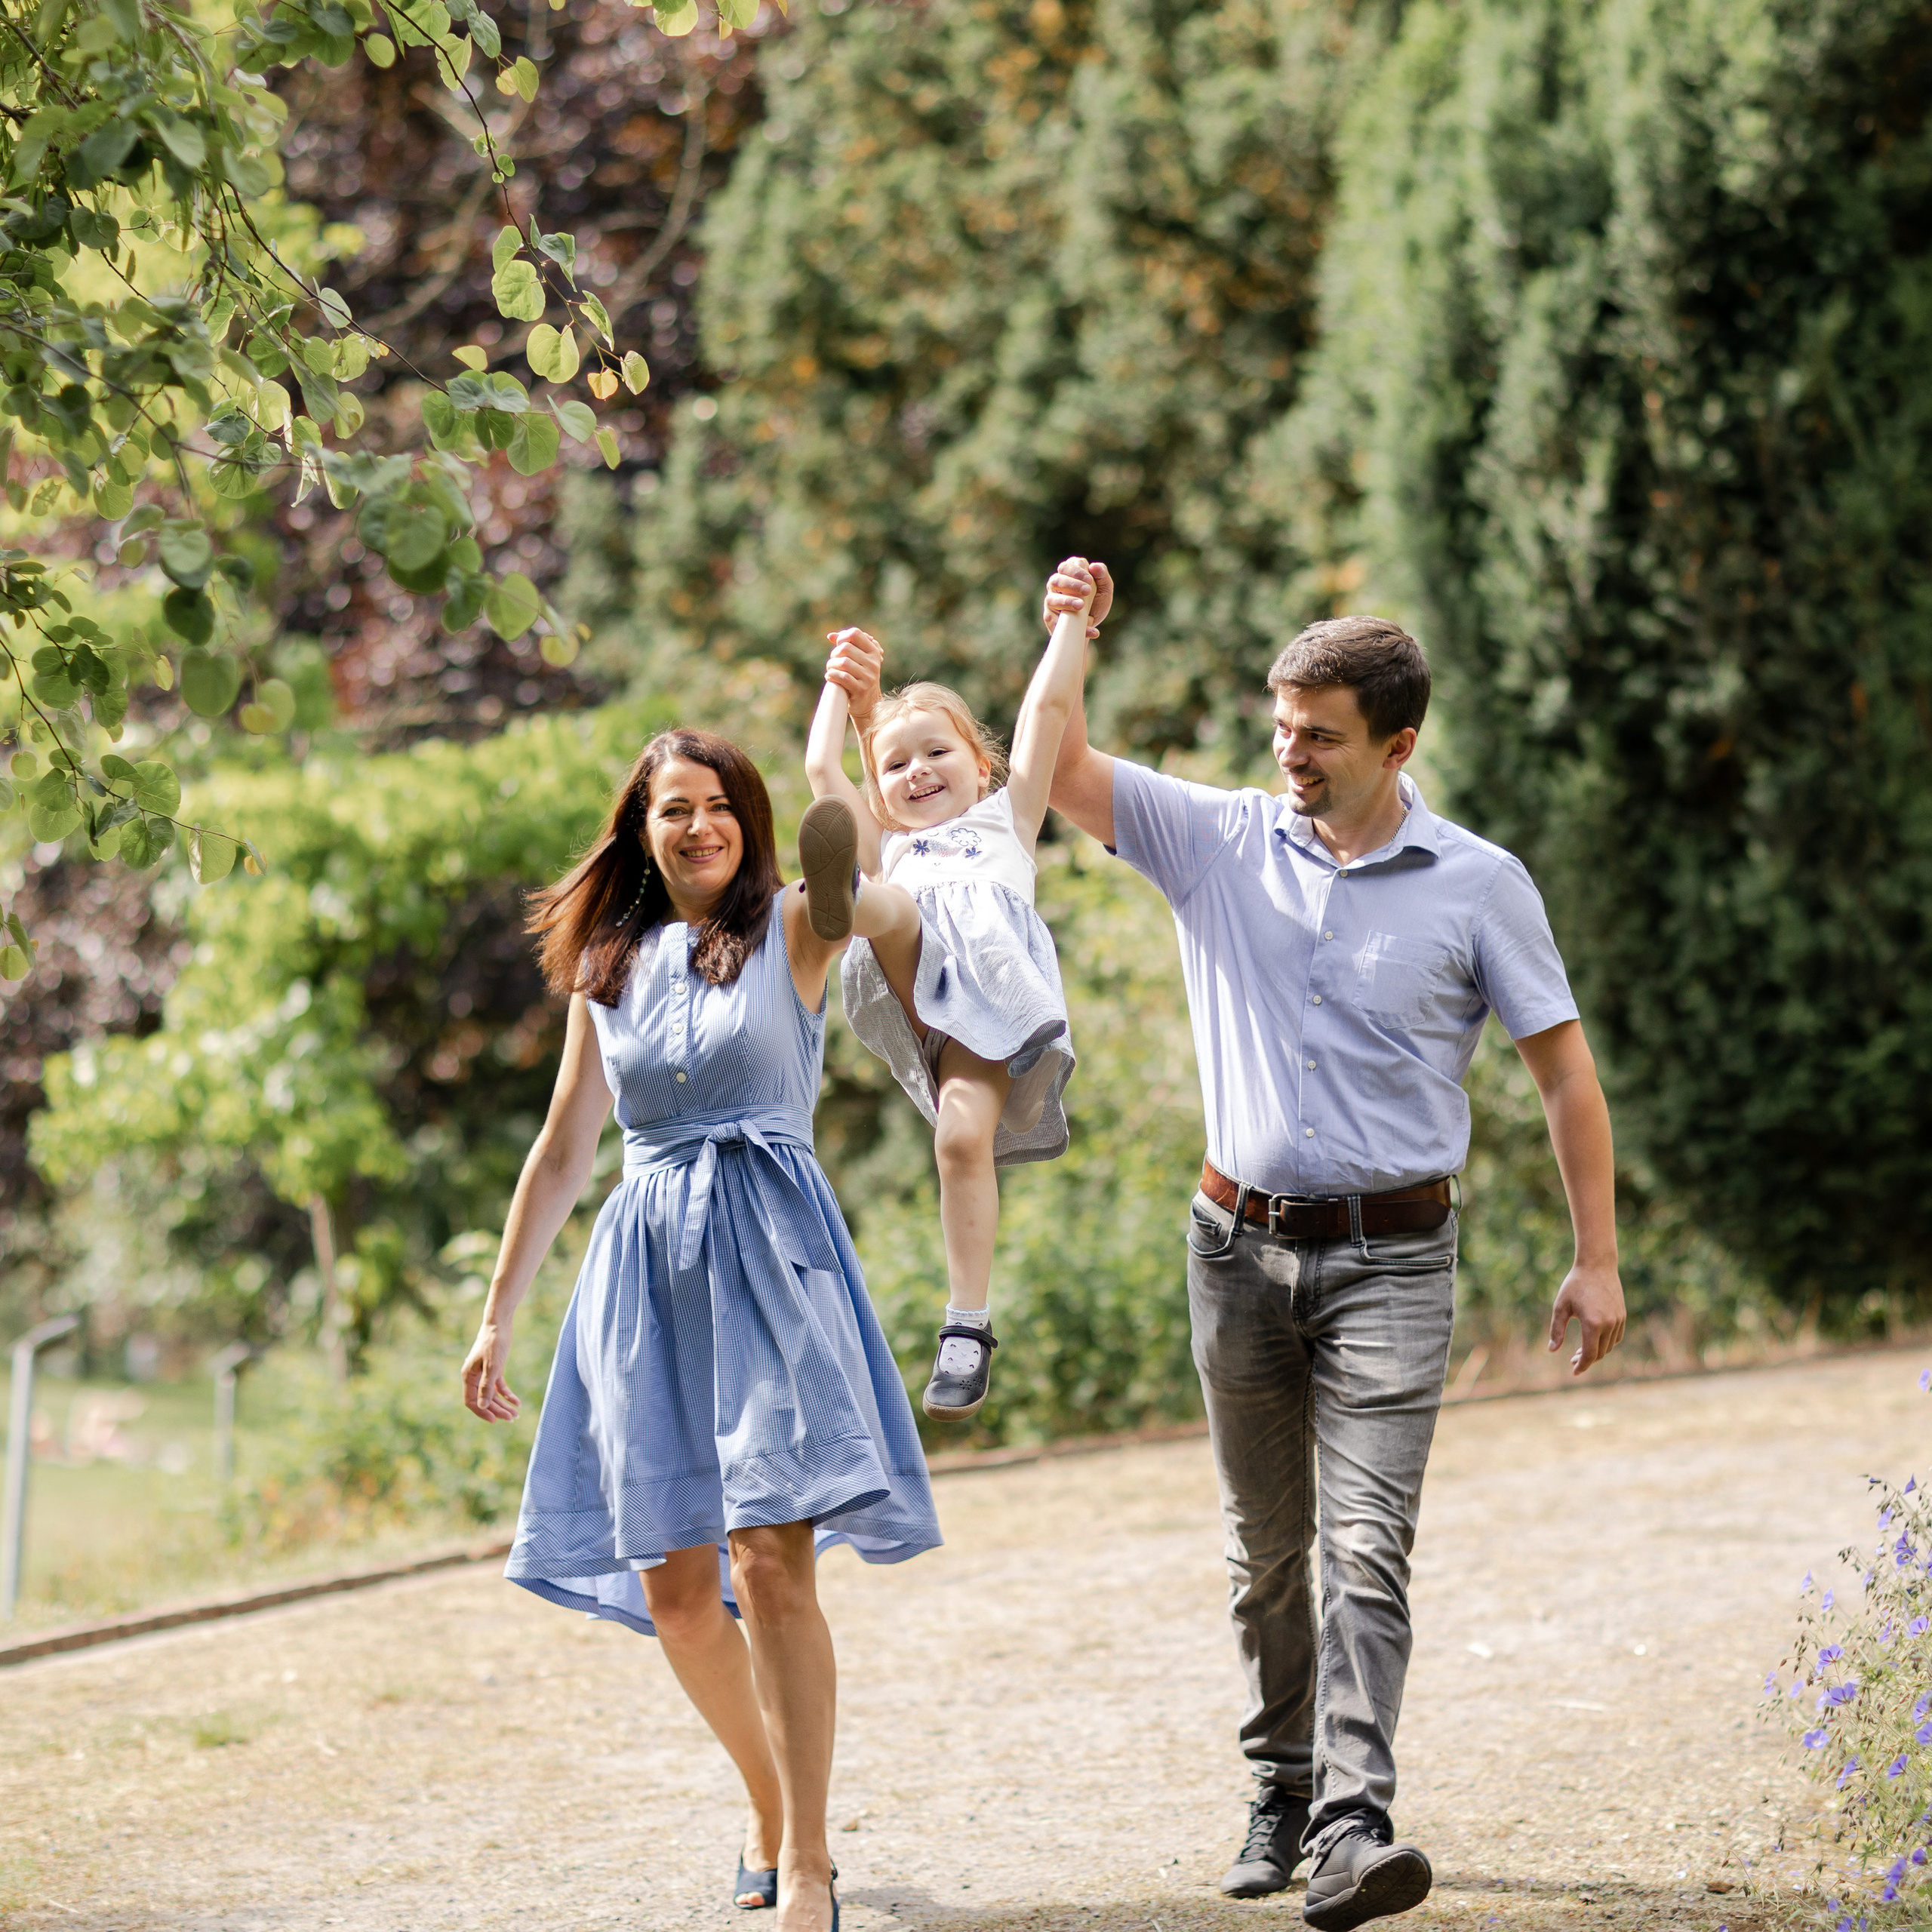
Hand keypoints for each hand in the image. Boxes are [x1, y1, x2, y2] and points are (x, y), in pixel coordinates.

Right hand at [462, 1317, 519, 1420]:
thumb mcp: (492, 1366)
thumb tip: (482, 1406)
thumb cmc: (494, 1342)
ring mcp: (484, 1373)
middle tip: (512, 1418)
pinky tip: (517, 1402)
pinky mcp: (494, 1369)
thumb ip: (486, 1386)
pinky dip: (507, 1394)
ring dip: (503, 1404)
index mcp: (468, 1376)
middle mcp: (474, 1377)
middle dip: (497, 1410)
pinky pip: (499, 1386)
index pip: (471, 1401)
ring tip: (516, 1414)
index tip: (495, 1420)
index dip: (482, 1412)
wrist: (499, 1323)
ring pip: (492, 1395)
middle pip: (484, 1399)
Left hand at [824, 626, 884, 724]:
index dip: (842, 636)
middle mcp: (873, 663)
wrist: (868, 704)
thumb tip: (830, 636)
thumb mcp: (857, 660)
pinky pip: (843, 677)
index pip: (855, 634)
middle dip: (834, 654)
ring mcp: (868, 677)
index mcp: (873, 652)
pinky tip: (829, 677)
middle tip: (832, 662)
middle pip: (846, 648)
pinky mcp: (861, 689)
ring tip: (830, 670)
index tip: (837, 646)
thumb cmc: (859, 678)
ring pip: (843, 662)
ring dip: (831, 665)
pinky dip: (832, 675)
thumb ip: (846, 645)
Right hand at [1042, 557, 1112, 638]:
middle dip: (1071, 585)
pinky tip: (1083, 623)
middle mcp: (1056, 585)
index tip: (1089, 580)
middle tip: (1087, 591)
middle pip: (1056, 580)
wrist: (1092, 624)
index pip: (1066, 567)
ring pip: (1050, 599)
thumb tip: (1094, 566)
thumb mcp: (1105, 588)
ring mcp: (1051, 601)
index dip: (1076, 572)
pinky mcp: (1049, 616)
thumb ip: (1102, 575)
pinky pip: (1051, 619)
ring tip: (1081, 606)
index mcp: (1068, 573)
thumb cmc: (1097, 601)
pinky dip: (1064, 623)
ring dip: (1065, 601)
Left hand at [1547, 1261, 1625, 1375]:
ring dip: (1597, 1352)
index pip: (1590, 1354)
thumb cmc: (1575, 1284)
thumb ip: (1556, 1330)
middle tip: (1572, 1359)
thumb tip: (1552, 1350)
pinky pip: (1617, 1337)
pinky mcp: (1622, 1315)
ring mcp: (1618, 1320)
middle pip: (1600, 1353)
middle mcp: (1609, 1324)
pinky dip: (1607, 1343)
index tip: (1574, 1372)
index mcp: (1592, 1323)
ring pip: (1609, 1346)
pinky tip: (1595, 1341)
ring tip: (1582, 1351)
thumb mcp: (1560, 1306)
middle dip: (1586, 1360)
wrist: (1597, 1265)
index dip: (1582, 1366)